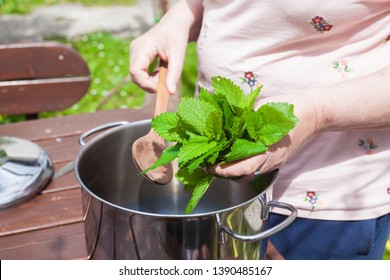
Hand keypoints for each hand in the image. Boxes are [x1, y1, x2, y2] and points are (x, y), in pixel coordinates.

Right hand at [129, 21, 187, 93]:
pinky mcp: (136, 54)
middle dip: (148, 83)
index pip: (135, 71)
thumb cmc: (177, 37)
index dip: (146, 84)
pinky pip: (138, 70)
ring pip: (135, 74)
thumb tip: (170, 92)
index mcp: (143, 46)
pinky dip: (148, 76)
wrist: (175, 24)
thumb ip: (174, 75)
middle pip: (134, 75)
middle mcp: (135, 48)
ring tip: (163, 74)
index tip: (160, 87)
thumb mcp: (178, 56)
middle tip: (164, 82)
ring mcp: (134, 50)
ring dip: (149, 80)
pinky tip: (159, 72)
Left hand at [207, 93, 321, 181]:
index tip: (208, 165)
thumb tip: (223, 122)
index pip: (242, 168)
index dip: (223, 170)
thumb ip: (244, 118)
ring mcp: (275, 162)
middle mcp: (272, 161)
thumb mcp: (265, 108)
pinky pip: (257, 167)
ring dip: (232, 170)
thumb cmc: (292, 107)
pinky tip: (234, 154)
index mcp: (269, 150)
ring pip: (250, 173)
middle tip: (208, 162)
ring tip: (218, 159)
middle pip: (244, 175)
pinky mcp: (277, 159)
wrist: (317, 111)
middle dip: (224, 172)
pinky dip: (242, 165)